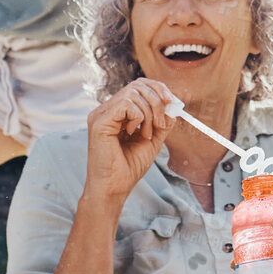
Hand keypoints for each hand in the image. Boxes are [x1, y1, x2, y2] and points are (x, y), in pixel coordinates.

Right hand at [83, 78, 180, 209]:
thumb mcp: (152, 140)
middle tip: (162, 123)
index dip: (158, 90)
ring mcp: (101, 114)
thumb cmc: (129, 167)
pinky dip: (138, 117)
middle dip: (157, 100)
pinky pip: (126, 104)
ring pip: (133, 94)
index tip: (172, 103)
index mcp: (117, 112)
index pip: (139, 86)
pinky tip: (133, 134)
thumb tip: (174, 105)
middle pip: (137, 85)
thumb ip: (162, 122)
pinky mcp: (99, 121)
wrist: (115, 188)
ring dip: (149, 114)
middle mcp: (107, 110)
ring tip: (146, 135)